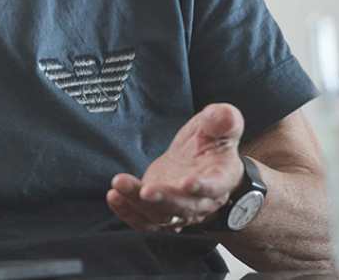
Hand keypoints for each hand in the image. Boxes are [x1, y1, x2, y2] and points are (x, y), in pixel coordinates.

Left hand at [106, 103, 246, 232]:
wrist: (204, 164)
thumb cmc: (212, 143)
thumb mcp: (221, 124)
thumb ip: (224, 119)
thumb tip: (219, 116)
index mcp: (221, 176)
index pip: (216, 185)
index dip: (204, 186)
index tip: (188, 182)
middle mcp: (203, 200)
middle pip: (185, 207)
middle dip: (165, 199)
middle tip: (146, 191)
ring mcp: (179, 209)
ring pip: (161, 215)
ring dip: (138, 203)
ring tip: (119, 185)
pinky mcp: (160, 211)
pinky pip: (145, 222)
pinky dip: (128, 213)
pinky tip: (114, 197)